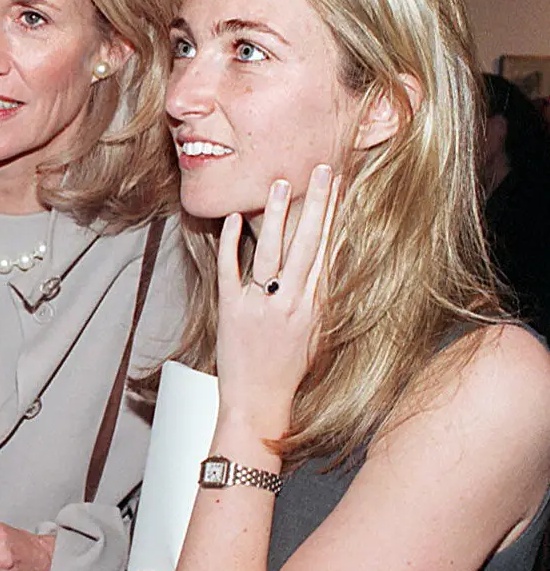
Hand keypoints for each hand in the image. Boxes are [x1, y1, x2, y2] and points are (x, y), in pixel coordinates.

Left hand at [215, 165, 337, 432]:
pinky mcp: (231, 310)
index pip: (328, 250)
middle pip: (306, 243)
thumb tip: (327, 262)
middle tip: (321, 169)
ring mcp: (260, 305)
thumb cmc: (288, 369)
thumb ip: (320, 297)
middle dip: (315, 203)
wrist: (259, 402)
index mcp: (315, 306)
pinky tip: (231, 218)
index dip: (334, 215)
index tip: (340, 186)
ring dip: (275, 215)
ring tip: (280, 183)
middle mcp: (291, 302)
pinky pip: (231, 269)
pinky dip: (230, 242)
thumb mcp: (316, 332)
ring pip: (270, 251)